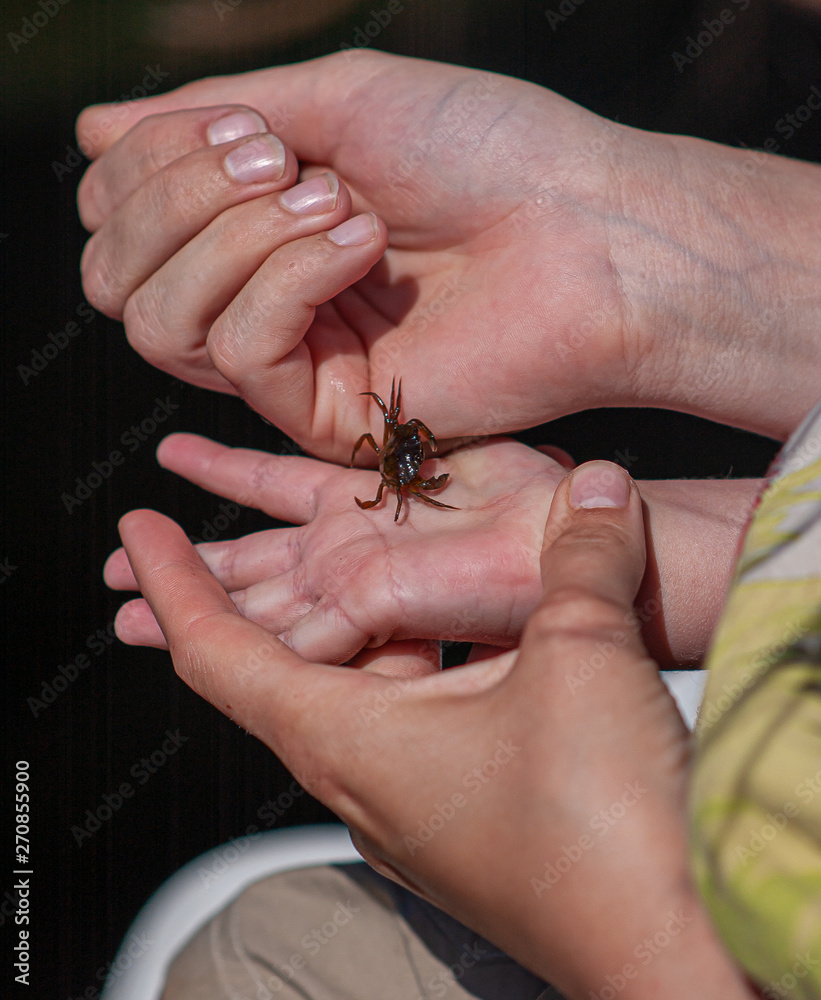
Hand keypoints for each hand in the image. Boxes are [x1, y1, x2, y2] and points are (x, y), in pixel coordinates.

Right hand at [77, 52, 820, 457]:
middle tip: (279, 162)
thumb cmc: (483, 151)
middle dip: (176, 202)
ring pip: (160, 325)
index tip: (248, 127)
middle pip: (118, 281)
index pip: (120, 221)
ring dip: (235, 238)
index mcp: (254, 230)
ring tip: (338, 204)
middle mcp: (258, 302)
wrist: (586, 227)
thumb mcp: (335, 99)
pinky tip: (363, 248)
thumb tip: (94, 129)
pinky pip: (241, 351)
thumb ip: (208, 116)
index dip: (146, 169)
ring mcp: (292, 366)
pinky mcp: (326, 416)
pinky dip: (290, 278)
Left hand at [116, 462, 755, 999]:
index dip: (171, 580)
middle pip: (274, 670)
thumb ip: (583, 561)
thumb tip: (603, 499)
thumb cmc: (603, 835)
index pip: (218, 651)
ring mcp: (412, 804)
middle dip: (250, 598)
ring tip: (360, 566)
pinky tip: (460, 640)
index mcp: (350, 742)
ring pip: (351, 692)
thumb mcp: (583, 658)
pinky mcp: (462, 816)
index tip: (141, 532)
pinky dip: (408, 665)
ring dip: (347, 628)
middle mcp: (364, 780)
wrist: (675, 948)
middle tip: (228, 540)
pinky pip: (408, 720)